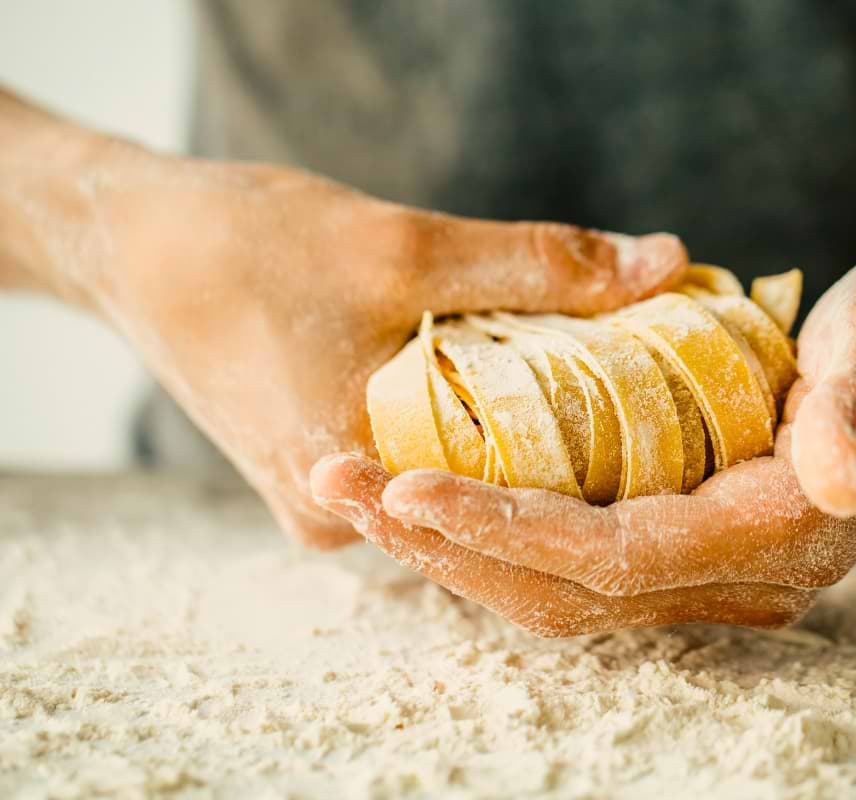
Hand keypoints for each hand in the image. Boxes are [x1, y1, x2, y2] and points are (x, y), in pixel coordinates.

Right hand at [4, 102, 685, 547]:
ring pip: (463, 481)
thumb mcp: (405, 246)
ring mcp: (333, 503)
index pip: (514, 506)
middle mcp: (341, 521)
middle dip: (581, 451)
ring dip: (533, 434)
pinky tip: (542, 384)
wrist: (136, 245)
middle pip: (492, 501)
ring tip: (621, 385)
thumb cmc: (246, 245)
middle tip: (671, 396)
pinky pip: (429, 461)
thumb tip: (666, 263)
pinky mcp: (331, 472)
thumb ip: (540, 264)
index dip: (610, 465)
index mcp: (349, 487)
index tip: (689, 422)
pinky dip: (482, 423)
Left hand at [312, 251, 855, 634]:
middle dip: (448, 548)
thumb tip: (837, 475)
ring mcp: (716, 574)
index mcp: (778, 535)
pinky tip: (438, 496)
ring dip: (457, 549)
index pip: (614, 557)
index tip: (404, 488)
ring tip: (360, 495)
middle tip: (339, 488)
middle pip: (566, 593)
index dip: (507, 530)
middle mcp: (742, 579)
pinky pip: (579, 565)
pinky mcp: (694, 547)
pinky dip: (500, 537)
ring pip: (562, 591)